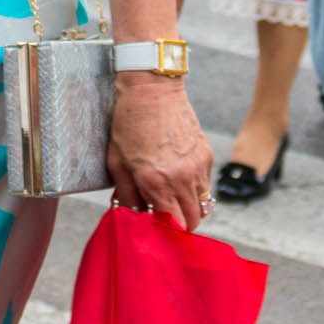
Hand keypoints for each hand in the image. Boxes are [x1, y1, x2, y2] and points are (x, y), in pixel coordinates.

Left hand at [107, 74, 213, 230]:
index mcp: (157, 182)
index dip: (167, 233)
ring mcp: (198, 166)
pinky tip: (178, 176)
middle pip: (193, 220)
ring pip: (202, 204)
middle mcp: (182, 177)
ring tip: (171, 198)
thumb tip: (134, 219)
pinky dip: (194, 188)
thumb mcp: (117, 163)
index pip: (173, 225)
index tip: (158, 232)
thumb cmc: (128, 125)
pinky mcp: (206, 154)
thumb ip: (127, 196)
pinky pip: (205, 183)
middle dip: (181, 226)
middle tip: (165, 219)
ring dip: (189, 207)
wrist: (151, 89)